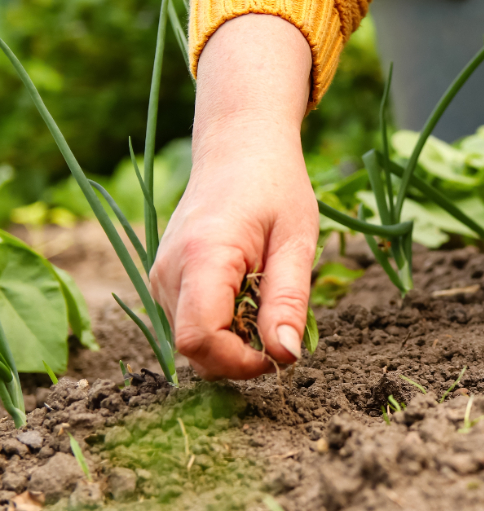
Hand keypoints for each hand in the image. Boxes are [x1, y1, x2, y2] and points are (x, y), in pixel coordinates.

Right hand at [150, 14, 315, 379]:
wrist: (239, 148)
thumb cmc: (275, 187)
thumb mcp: (297, 242)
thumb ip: (288, 301)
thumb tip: (285, 356)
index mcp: (201, 258)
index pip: (201, 341)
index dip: (241, 362)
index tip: (282, 350)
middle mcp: (167, 272)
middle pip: (196, 351)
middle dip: (243, 356)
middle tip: (284, 326)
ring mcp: (160, 278)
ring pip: (194, 343)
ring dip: (236, 341)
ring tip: (268, 299)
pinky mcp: (164, 282)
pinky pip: (192, 325)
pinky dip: (225, 326)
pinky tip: (250, 295)